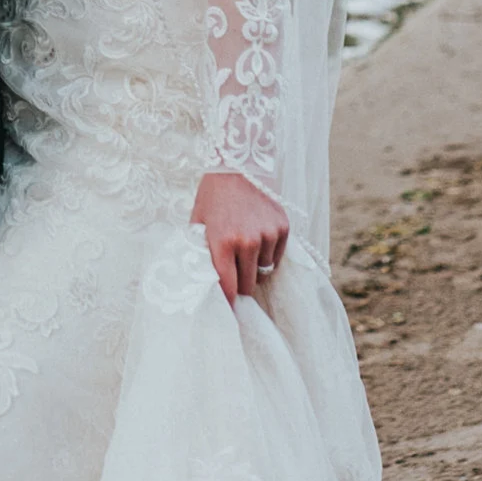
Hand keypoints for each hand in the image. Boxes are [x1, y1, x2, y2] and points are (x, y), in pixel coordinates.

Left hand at [194, 167, 287, 306]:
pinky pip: (277, 256)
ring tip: (244, 251)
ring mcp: (268, 234)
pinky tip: (257, 239)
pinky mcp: (283, 227)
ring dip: (254, 268)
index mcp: (223, 242)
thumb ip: (201, 254)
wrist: (236, 166)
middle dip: (240, 285)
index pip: (228, 287)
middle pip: (248, 285)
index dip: (228, 304)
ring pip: (264, 271)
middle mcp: (248, 241)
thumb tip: (203, 285)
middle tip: (235, 278)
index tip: (228, 314)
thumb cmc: (211, 199)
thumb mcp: (198, 225)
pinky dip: (268, 254)